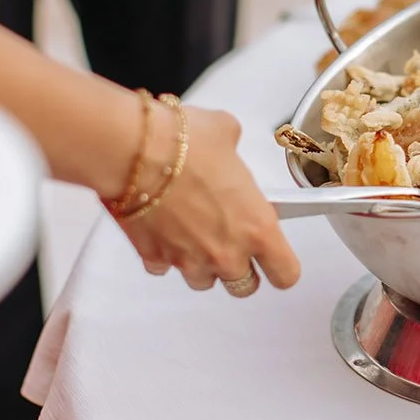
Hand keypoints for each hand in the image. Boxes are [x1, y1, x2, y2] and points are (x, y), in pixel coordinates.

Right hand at [118, 103, 301, 292]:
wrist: (134, 152)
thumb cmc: (184, 144)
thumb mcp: (227, 133)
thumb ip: (234, 151)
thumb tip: (225, 145)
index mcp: (257, 227)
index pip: (286, 273)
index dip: (283, 268)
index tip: (277, 259)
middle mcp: (226, 252)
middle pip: (245, 286)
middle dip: (240, 268)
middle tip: (233, 242)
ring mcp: (189, 259)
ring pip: (203, 281)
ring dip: (203, 263)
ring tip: (195, 232)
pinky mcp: (154, 257)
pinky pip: (165, 267)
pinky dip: (165, 253)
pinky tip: (163, 228)